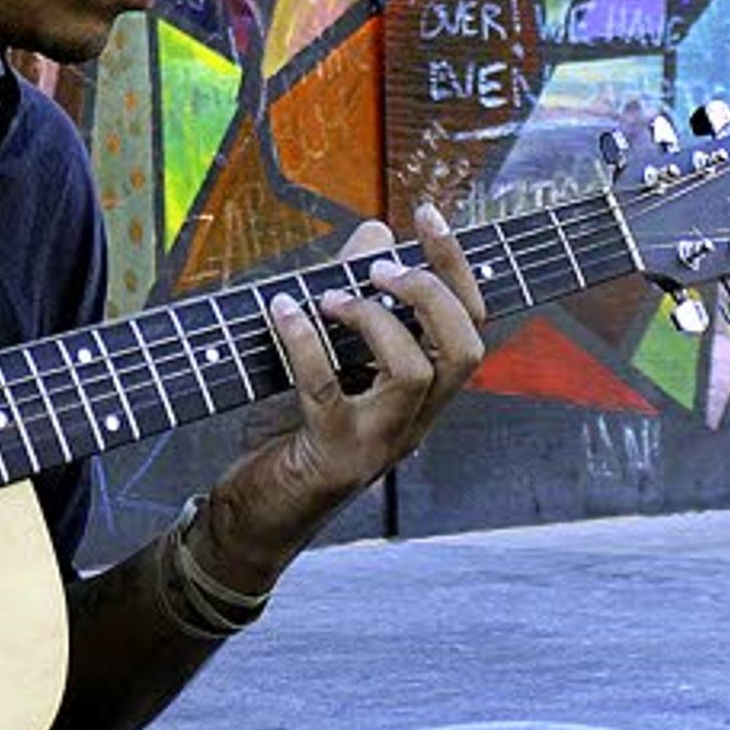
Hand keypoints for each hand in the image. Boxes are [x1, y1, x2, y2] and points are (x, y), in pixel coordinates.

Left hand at [208, 205, 488, 581]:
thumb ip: (354, 296)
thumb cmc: (293, 431)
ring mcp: (380, 442)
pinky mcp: (333, 455)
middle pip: (466, 349)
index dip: (456, 266)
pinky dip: (304, 342)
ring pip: (414, 372)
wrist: (257, 516)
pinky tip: (279, 311)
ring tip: (329, 297)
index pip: (472, 325)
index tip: (428, 214)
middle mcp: (416, 419)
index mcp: (424, 394)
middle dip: (431, 291)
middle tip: (381, 267)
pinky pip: (328, 390)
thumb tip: (375, 234)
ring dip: (373, 320)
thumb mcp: (328, 357)